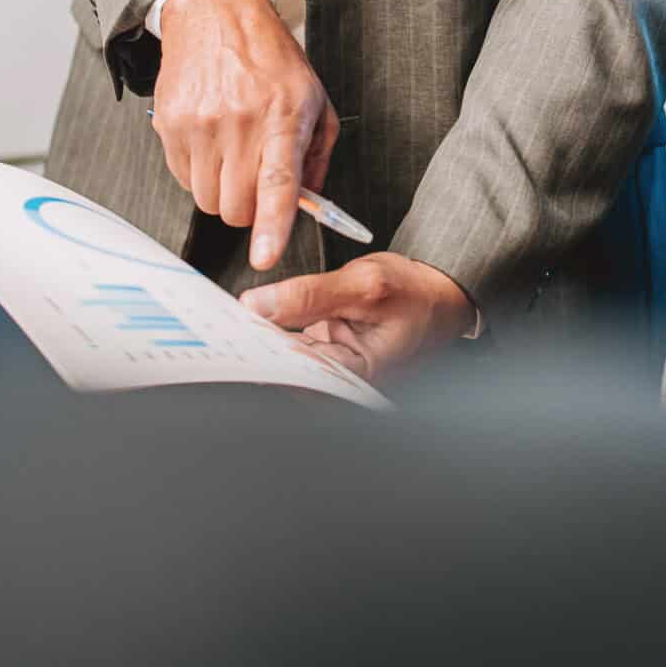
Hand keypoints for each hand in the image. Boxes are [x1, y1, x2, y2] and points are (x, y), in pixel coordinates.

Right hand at [149, 0, 335, 270]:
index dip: (271, 225)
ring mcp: (199, 124)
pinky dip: (200, 174)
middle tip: (258, 186)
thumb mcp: (314, 98)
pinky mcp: (169, 125)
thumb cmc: (271, 59)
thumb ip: (317, 155)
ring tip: (234, 154)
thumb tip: (310, 204)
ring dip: (224, 192)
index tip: (265, 256)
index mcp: (282, 115)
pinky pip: (184, 179)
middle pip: (236, 207)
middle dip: (250, 211)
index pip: (276, 181)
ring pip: (208, 200)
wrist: (216, 15)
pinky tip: (212, 142)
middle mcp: (238, 121)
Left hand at [241, 254, 473, 382]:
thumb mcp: (363, 284)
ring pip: (285, 357)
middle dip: (255, 347)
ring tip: (232, 321)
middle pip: (286, 371)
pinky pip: (292, 345)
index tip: (231, 334)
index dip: (260, 356)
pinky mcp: (327, 353)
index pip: (295, 376)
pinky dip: (274, 329)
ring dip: (260, 338)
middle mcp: (344, 382)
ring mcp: (335, 368)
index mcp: (358, 378)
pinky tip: (253, 316)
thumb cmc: (416, 293)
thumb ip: (309, 295)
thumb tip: (257, 305)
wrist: (440, 292)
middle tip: (225, 324)